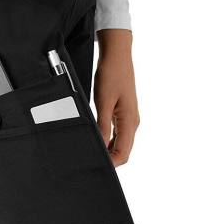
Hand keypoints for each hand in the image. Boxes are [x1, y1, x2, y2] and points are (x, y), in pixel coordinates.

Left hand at [94, 29, 139, 166]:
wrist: (117, 55)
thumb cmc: (111, 75)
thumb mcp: (103, 102)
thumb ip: (102, 126)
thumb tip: (100, 145)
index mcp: (129, 121)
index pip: (124, 153)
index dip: (112, 164)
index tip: (98, 167)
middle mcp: (132, 123)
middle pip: (123, 151)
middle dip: (110, 159)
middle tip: (91, 161)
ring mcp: (128, 119)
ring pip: (120, 144)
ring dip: (108, 151)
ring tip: (92, 152)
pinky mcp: (123, 114)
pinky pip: (117, 134)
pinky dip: (108, 141)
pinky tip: (98, 140)